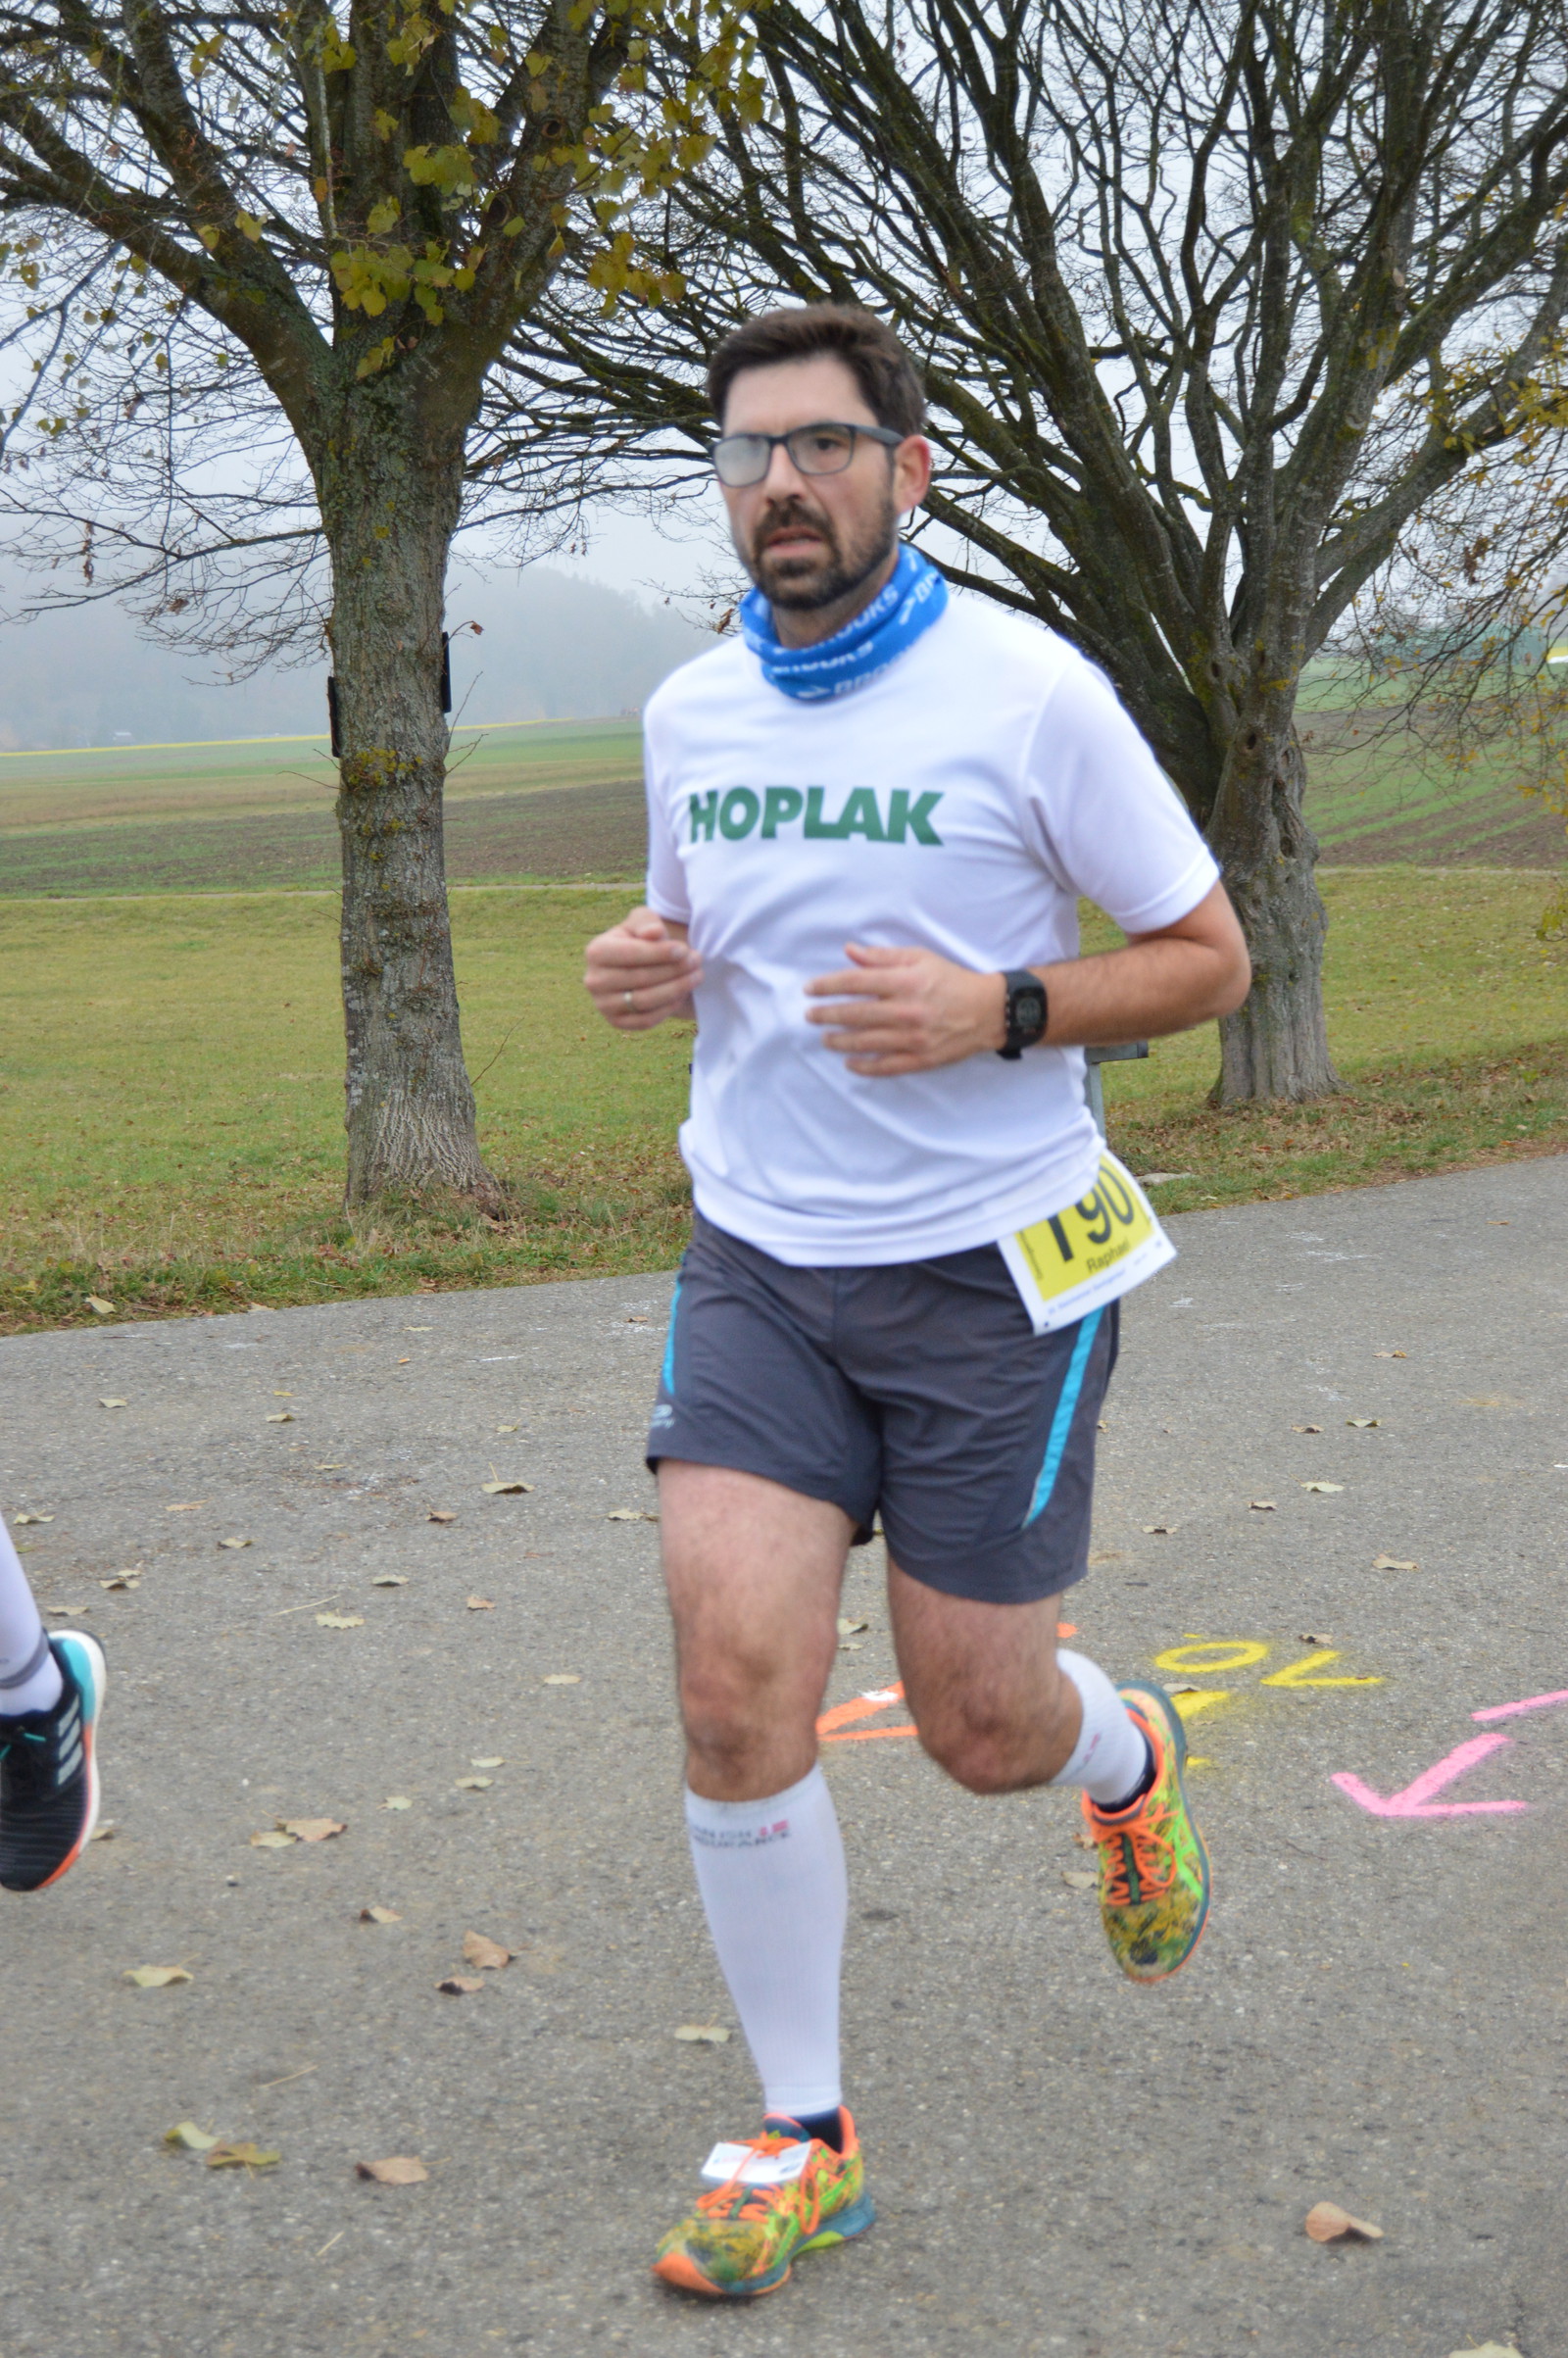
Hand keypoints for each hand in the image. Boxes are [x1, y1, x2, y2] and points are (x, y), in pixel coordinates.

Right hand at [584, 907, 701, 1030]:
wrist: (638, 966)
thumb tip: (654, 933)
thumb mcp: (643, 921)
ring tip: (696, 976)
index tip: (684, 950)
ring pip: (644, 1001)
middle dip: (673, 970)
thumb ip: (647, 922)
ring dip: (676, 989)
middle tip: (697, 961)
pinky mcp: (616, 1022)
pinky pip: (645, 1020)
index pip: (630, 954)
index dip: (659, 953)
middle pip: (640, 979)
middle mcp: (593, 980)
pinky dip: (668, 1008)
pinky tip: (683, 993)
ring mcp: (603, 1005)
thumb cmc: (641, 939)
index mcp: (596, 952)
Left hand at [805, 944, 1006, 1074]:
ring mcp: (913, 1038)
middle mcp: (907, 1010)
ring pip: (866, 1042)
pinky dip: (865, 1067)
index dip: (827, 986)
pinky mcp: (921, 1058)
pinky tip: (849, 1063)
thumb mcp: (920, 958)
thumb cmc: (950, 980)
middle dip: (827, 1015)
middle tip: (809, 1016)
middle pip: (855, 1014)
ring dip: (839, 1041)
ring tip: (825, 1038)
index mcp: (905, 981)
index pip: (855, 983)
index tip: (810, 989)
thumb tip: (849, 951)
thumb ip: (882, 957)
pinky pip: (886, 1066)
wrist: (987, 1010)